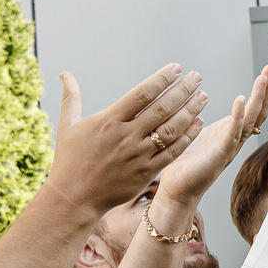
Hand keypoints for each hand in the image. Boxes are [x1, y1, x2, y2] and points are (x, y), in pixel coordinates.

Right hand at [45, 67, 206, 216]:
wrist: (74, 198)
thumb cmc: (69, 160)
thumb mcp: (68, 126)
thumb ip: (71, 97)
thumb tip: (65, 73)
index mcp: (109, 121)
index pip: (142, 94)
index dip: (162, 79)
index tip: (177, 69)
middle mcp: (126, 136)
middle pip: (161, 108)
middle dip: (182, 90)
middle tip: (197, 77)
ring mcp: (138, 155)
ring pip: (171, 128)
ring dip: (190, 111)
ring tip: (203, 96)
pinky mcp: (146, 172)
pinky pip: (172, 152)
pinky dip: (187, 137)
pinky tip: (198, 124)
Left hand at [148, 66, 267, 228]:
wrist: (176, 191)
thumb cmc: (184, 164)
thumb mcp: (196, 133)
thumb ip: (202, 118)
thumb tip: (198, 98)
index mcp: (229, 134)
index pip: (252, 110)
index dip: (260, 91)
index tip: (265, 72)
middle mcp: (234, 141)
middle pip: (257, 112)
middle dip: (264, 90)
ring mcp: (229, 149)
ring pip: (249, 120)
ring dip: (257, 98)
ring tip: (262, 79)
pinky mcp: (218, 156)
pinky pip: (231, 134)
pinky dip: (236, 116)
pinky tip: (240, 101)